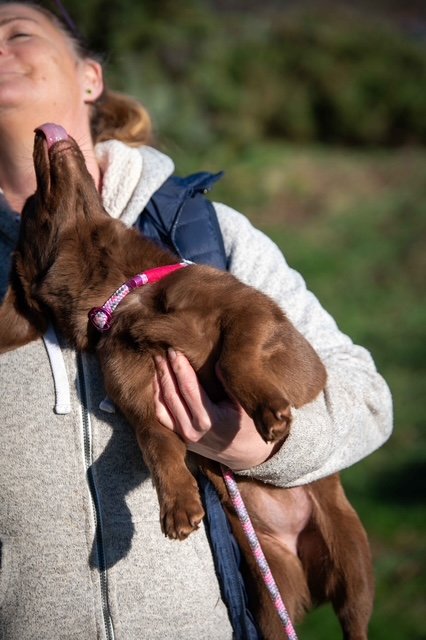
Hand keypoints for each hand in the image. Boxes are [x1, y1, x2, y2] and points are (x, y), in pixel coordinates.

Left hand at [153, 349, 278, 470]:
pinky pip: (162, 417)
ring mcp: (184, 437)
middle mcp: (193, 431)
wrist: (245, 455)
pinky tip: (158, 381)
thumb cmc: (247, 424)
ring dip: (157, 383)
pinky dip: (157, 398)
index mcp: (210, 421)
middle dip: (165, 371)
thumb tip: (215, 361)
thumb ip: (228, 383)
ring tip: (157, 362)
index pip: (188, 389)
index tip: (174, 350)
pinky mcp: (180, 439)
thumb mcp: (243, 404)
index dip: (179, 368)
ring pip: (161, 408)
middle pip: (171, 396)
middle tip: (161, 351)